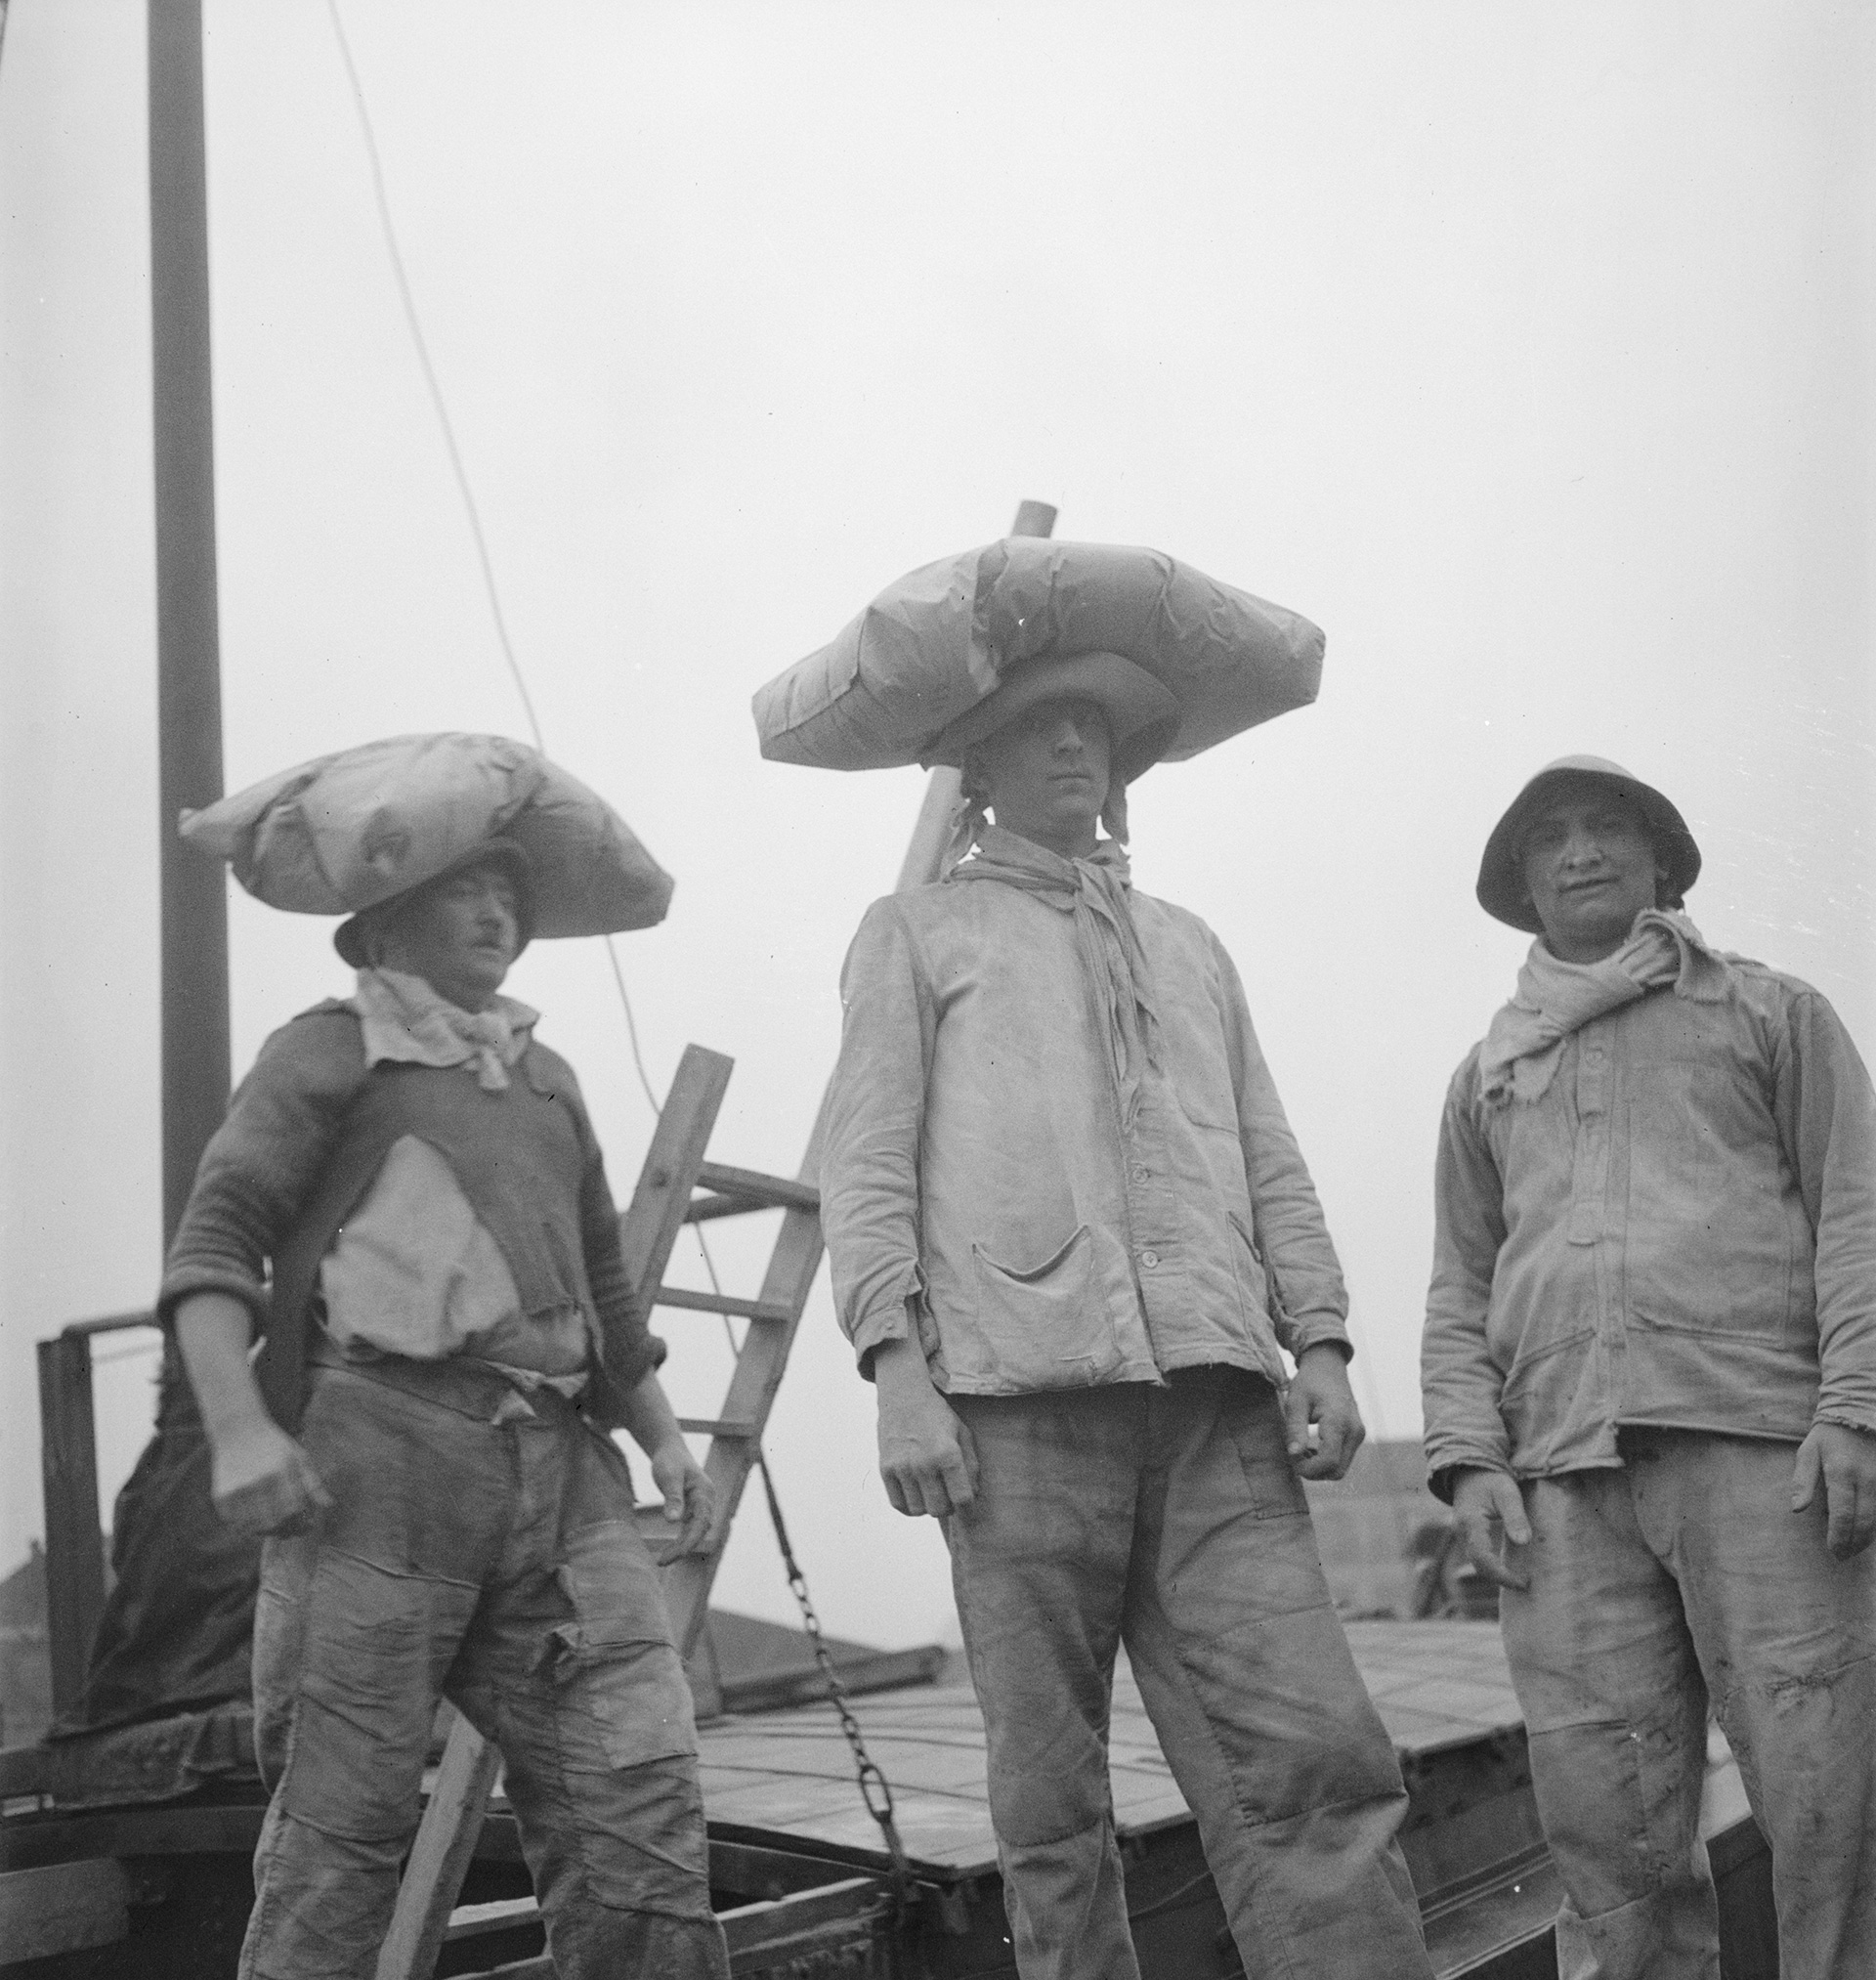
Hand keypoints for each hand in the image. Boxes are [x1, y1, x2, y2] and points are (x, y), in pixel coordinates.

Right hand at [209, 1415, 331, 1537]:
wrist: (238, 1429)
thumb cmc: (274, 1445)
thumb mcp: (299, 1456)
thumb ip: (313, 1482)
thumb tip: (329, 1505)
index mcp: (281, 1471)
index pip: (293, 1509)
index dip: (298, 1516)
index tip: (298, 1513)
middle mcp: (259, 1481)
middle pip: (273, 1521)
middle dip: (281, 1525)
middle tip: (283, 1521)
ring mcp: (238, 1489)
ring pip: (253, 1526)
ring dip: (262, 1527)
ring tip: (267, 1517)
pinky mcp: (221, 1494)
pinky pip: (234, 1522)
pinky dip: (242, 1523)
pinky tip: (249, 1513)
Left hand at [648, 1438, 718, 1561]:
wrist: (670, 1449)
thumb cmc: (669, 1460)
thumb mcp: (669, 1476)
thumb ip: (672, 1497)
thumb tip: (673, 1522)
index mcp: (704, 1492)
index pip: (701, 1522)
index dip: (690, 1540)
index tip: (675, 1554)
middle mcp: (706, 1501)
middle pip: (699, 1531)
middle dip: (683, 1548)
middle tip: (662, 1561)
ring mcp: (700, 1506)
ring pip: (694, 1532)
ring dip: (681, 1547)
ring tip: (662, 1560)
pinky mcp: (692, 1509)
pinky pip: (689, 1529)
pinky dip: (680, 1540)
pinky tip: (668, 1551)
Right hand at [873, 1337, 977, 1516]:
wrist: (903, 1395)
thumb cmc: (937, 1415)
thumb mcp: (962, 1433)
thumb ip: (971, 1465)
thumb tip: (973, 1495)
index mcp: (947, 1453)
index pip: (962, 1498)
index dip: (968, 1507)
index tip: (967, 1505)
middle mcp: (923, 1463)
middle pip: (939, 1509)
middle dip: (949, 1508)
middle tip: (949, 1496)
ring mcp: (902, 1467)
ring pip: (919, 1510)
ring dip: (928, 1506)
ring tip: (932, 1493)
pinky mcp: (885, 1469)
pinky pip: (898, 1504)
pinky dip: (910, 1507)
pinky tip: (917, 1496)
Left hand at [1282, 1344, 1364, 1479]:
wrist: (1329, 1368)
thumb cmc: (1309, 1382)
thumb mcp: (1296, 1402)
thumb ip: (1295, 1429)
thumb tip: (1293, 1455)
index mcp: (1339, 1421)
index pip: (1329, 1460)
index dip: (1308, 1468)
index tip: (1291, 1457)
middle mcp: (1354, 1431)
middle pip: (1336, 1471)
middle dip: (1313, 1471)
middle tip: (1294, 1455)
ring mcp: (1358, 1435)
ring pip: (1341, 1469)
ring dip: (1319, 1467)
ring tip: (1301, 1450)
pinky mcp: (1356, 1436)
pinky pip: (1343, 1459)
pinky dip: (1326, 1461)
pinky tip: (1311, 1448)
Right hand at [1450, 1468, 1531, 1589]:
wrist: (1470, 1469)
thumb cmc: (1491, 1479)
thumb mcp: (1507, 1493)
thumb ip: (1515, 1516)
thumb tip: (1524, 1542)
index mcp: (1471, 1522)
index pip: (1484, 1558)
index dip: (1502, 1574)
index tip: (1523, 1582)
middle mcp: (1462, 1532)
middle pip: (1479, 1565)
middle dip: (1501, 1579)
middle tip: (1525, 1585)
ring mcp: (1463, 1535)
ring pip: (1477, 1563)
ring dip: (1496, 1574)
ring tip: (1520, 1579)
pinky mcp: (1468, 1535)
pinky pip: (1478, 1556)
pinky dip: (1492, 1566)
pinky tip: (1508, 1568)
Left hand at [1791, 1421, 1875, 1559]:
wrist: (1858, 1417)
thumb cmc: (1828, 1437)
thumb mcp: (1808, 1452)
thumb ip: (1802, 1481)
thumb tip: (1796, 1509)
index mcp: (1842, 1473)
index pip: (1843, 1514)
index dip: (1839, 1537)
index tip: (1833, 1550)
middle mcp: (1866, 1480)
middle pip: (1865, 1522)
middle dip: (1854, 1544)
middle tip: (1842, 1556)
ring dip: (1866, 1538)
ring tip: (1852, 1549)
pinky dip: (1874, 1525)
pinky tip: (1865, 1533)